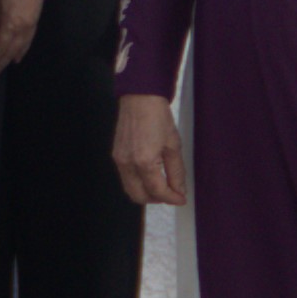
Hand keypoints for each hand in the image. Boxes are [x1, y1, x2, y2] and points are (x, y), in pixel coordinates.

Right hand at [112, 94, 184, 208]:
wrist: (140, 97)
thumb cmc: (157, 115)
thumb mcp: (173, 144)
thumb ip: (176, 171)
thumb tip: (179, 189)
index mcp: (144, 161)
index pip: (157, 191)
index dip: (171, 198)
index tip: (180, 198)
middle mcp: (128, 164)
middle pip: (139, 196)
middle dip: (157, 199)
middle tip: (171, 194)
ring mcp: (119, 160)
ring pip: (130, 190)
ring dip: (146, 193)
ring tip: (162, 186)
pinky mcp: (116, 156)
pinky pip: (125, 179)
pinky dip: (138, 183)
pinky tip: (150, 176)